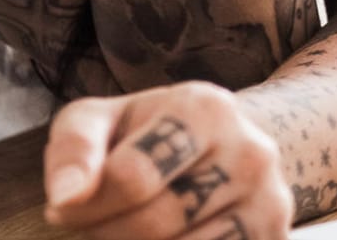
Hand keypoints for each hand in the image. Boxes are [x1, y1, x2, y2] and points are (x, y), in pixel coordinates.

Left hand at [44, 82, 291, 239]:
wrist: (221, 147)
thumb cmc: (148, 135)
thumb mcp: (103, 121)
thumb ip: (75, 150)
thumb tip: (66, 198)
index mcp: (208, 110)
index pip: (132, 177)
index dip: (83, 207)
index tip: (62, 210)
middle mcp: (251, 153)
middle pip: (155, 224)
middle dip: (105, 235)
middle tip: (93, 227)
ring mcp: (270, 202)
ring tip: (129, 233)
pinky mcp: (274, 239)